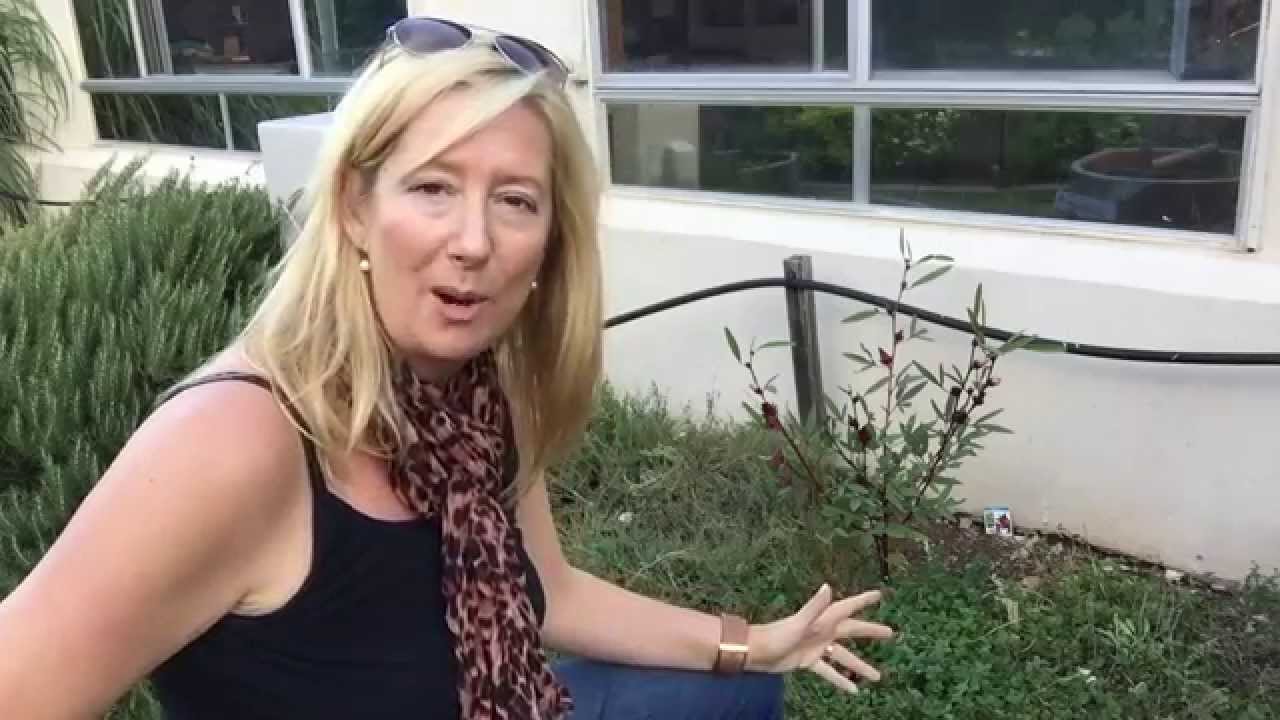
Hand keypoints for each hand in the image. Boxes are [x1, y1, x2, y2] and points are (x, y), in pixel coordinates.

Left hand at [744, 584, 892, 692]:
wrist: (757, 652)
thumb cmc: (777, 635)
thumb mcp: (799, 622)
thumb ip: (814, 607)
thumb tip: (827, 587)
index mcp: (823, 620)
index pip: (848, 607)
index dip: (863, 600)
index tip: (879, 594)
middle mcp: (822, 631)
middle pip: (852, 630)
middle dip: (870, 631)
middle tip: (890, 633)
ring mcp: (816, 647)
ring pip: (844, 656)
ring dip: (860, 665)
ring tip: (878, 677)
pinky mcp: (809, 661)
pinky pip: (829, 671)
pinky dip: (841, 680)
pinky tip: (854, 690)